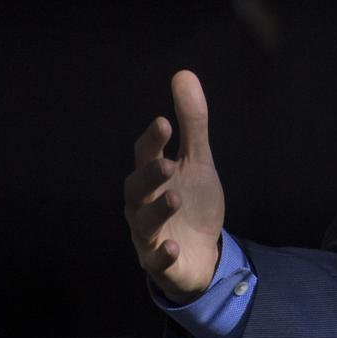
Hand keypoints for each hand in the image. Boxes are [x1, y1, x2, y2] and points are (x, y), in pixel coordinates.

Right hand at [123, 69, 225, 303]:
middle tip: (168, 164)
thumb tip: (184, 74)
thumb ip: (192, 123)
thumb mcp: (197, 161)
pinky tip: (173, 248)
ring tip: (175, 198)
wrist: (200, 253)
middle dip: (149, 175)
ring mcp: (149, 236)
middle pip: (136, 189)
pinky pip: (156, 261)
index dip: (152, 141)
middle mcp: (143, 205)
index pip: (145, 156)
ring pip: (144, 224)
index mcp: (152, 178)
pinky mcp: (160, 263)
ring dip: (157, 211)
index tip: (164, 122)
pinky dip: (162, 256)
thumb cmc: (192, 202)